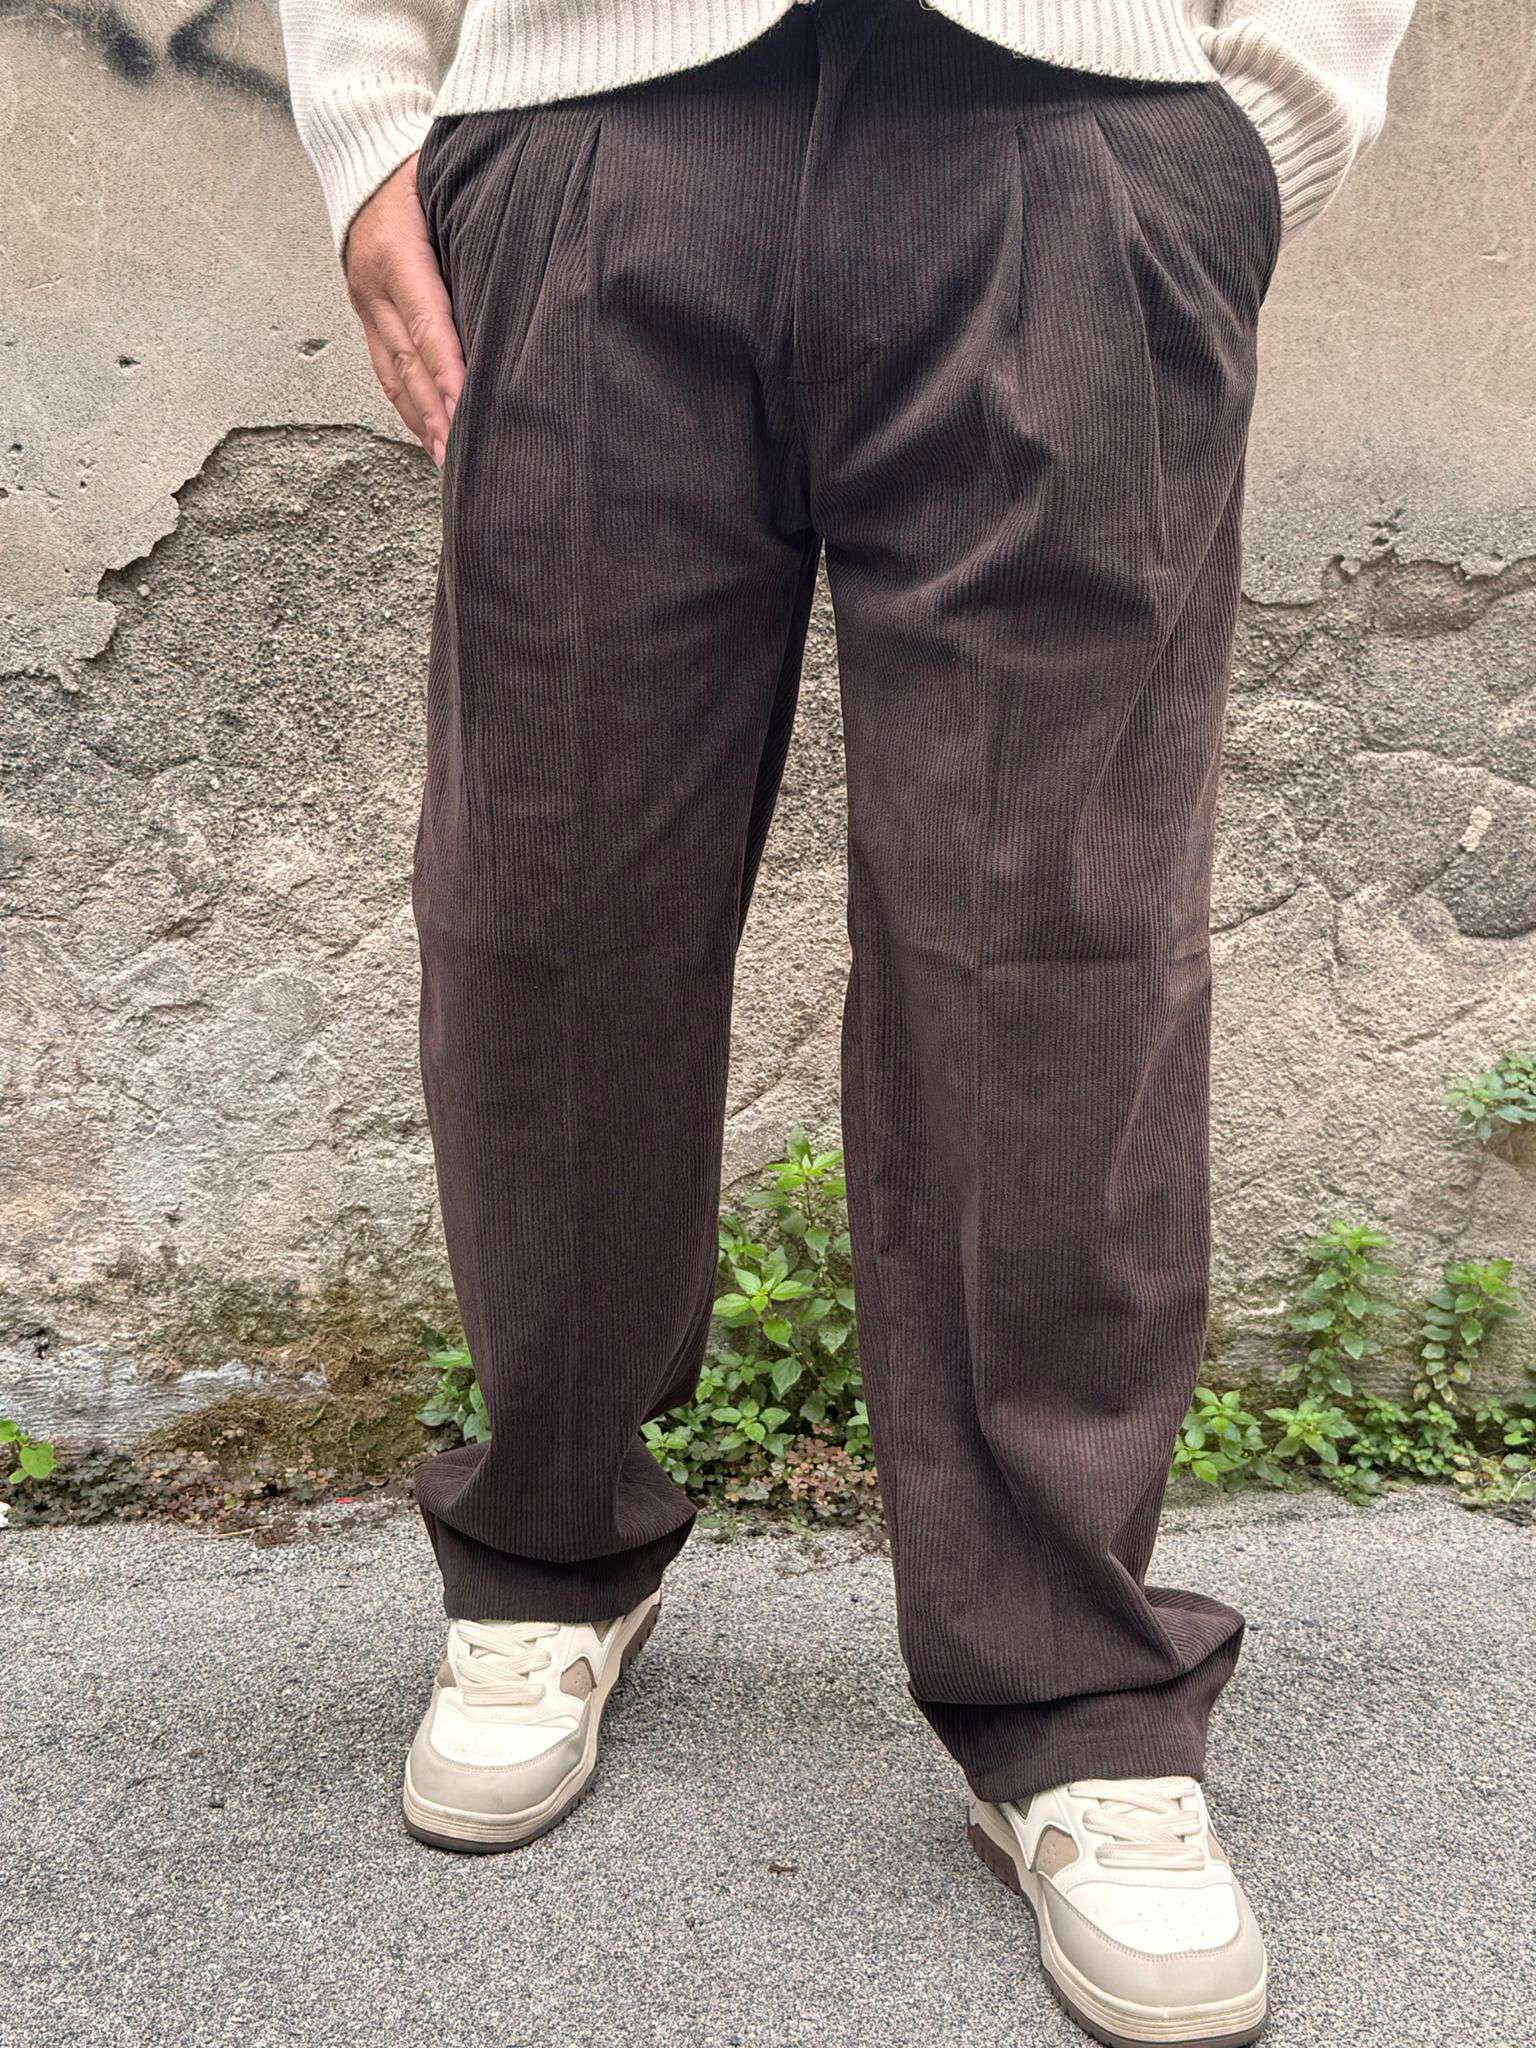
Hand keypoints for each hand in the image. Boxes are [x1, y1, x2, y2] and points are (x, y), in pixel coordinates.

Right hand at [344, 154, 463, 465]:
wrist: (360, 151)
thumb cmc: (421, 165)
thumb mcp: (450, 182)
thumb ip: (482, 229)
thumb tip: (530, 274)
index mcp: (394, 250)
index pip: (427, 322)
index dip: (447, 370)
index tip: (466, 409)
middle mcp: (372, 283)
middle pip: (407, 360)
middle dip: (434, 411)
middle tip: (460, 455)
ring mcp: (365, 302)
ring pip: (393, 372)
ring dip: (420, 419)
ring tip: (446, 458)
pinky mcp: (367, 314)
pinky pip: (386, 368)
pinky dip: (408, 404)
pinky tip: (429, 431)